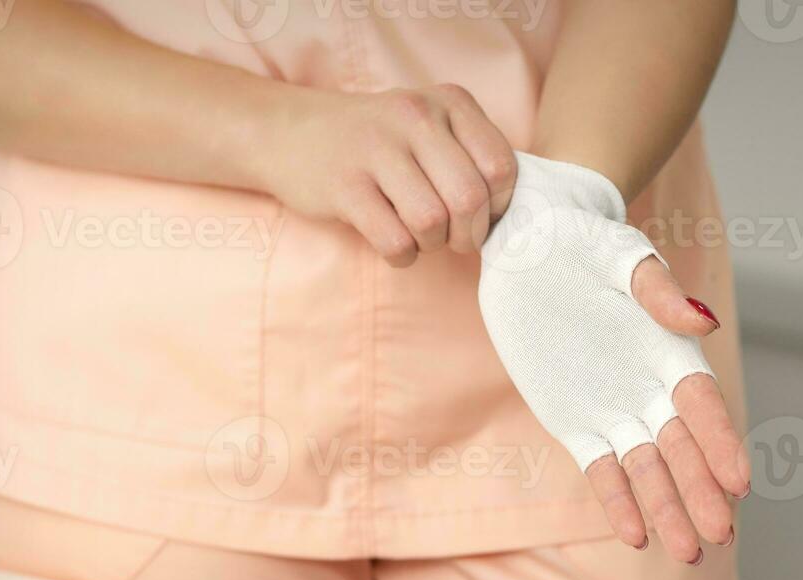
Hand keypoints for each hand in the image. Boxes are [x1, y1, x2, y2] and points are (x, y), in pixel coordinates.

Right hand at [262, 85, 516, 266]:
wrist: (289, 132)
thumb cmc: (378, 143)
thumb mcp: (431, 128)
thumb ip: (473, 158)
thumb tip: (513, 220)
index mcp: (449, 102)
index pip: (501, 167)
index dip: (498, 207)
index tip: (478, 216)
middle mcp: (415, 116)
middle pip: (470, 199)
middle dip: (467, 234)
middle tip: (451, 237)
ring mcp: (376, 148)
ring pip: (432, 222)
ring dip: (431, 244)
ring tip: (417, 232)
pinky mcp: (344, 186)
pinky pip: (395, 241)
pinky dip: (402, 255)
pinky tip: (392, 241)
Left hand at [590, 257, 749, 562]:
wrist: (527, 244)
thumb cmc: (582, 240)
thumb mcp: (619, 256)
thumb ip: (658, 292)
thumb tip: (703, 321)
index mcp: (671, 349)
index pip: (702, 405)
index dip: (721, 442)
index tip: (739, 481)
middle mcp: (649, 387)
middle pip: (681, 449)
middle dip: (700, 492)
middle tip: (721, 535)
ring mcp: (614, 408)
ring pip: (647, 469)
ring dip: (666, 508)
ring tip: (687, 552)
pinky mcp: (575, 422)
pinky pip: (601, 469)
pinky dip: (618, 500)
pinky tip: (636, 535)